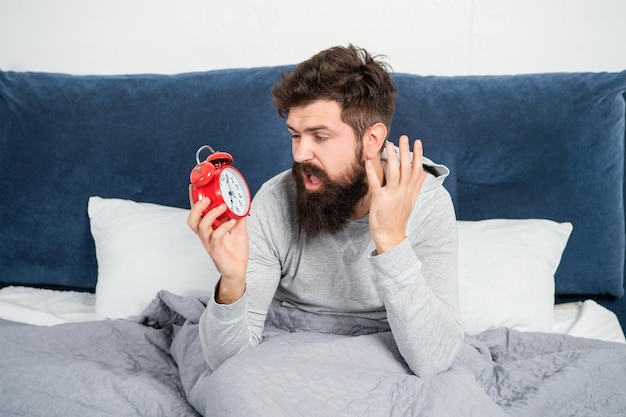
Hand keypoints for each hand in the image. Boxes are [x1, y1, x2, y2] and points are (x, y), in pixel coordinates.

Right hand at [187, 185, 247, 303]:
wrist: (238, 271)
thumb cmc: (235, 251)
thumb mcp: (239, 229)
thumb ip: (239, 216)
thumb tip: (245, 202)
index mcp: (208, 229)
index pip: (197, 212)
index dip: (193, 200)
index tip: (195, 186)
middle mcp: (205, 235)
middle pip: (192, 219)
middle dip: (197, 206)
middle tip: (207, 198)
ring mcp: (209, 243)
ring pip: (201, 227)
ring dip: (211, 214)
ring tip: (223, 207)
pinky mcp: (216, 251)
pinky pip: (216, 237)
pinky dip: (224, 227)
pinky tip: (233, 222)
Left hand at [365, 136, 427, 253]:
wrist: (391, 236)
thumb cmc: (398, 218)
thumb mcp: (411, 201)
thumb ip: (417, 186)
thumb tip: (424, 174)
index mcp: (410, 191)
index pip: (416, 169)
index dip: (417, 155)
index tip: (418, 141)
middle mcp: (403, 191)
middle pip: (405, 168)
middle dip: (405, 151)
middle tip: (404, 137)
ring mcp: (392, 195)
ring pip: (393, 173)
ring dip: (391, 157)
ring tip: (389, 144)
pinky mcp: (380, 200)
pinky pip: (376, 183)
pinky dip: (372, 172)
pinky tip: (369, 161)